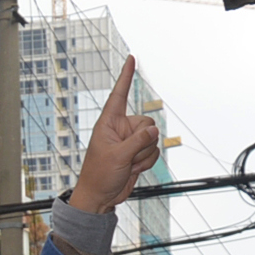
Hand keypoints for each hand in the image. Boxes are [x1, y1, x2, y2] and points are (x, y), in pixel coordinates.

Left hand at [66, 58, 161, 212]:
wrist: (100, 197)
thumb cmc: (99, 175)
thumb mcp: (117, 157)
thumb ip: (138, 141)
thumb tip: (155, 130)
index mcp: (109, 123)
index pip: (119, 94)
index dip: (126, 76)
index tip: (131, 58)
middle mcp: (121, 129)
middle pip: (148, 123)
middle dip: (142, 142)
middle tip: (126, 157)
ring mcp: (130, 141)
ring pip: (153, 139)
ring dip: (143, 156)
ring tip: (126, 165)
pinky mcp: (138, 153)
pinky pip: (153, 152)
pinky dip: (146, 163)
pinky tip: (131, 170)